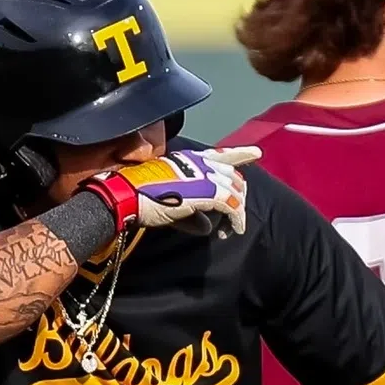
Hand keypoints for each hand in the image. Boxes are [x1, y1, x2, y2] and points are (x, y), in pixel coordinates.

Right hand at [86, 146, 260, 235]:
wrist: (127, 196)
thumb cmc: (141, 199)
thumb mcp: (172, 203)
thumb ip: (194, 214)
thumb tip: (209, 226)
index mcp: (188, 160)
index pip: (220, 154)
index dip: (240, 154)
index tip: (256, 153)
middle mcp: (199, 163)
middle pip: (232, 176)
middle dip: (238, 197)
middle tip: (235, 219)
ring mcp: (202, 174)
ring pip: (235, 190)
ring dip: (237, 212)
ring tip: (232, 229)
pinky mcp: (205, 190)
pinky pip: (231, 204)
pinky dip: (236, 219)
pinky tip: (233, 231)